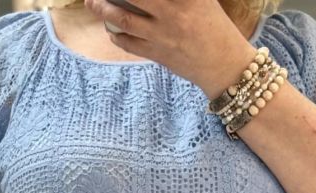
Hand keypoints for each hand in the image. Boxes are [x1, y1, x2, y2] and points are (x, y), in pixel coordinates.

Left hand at [83, 0, 255, 94]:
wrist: (223, 65)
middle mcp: (171, 12)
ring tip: (92, 3)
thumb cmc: (214, 26)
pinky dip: (116, 35)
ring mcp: (162, 35)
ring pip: (124, 20)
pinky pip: (129, 44)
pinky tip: (110, 29)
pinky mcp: (157, 54)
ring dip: (104, 11)